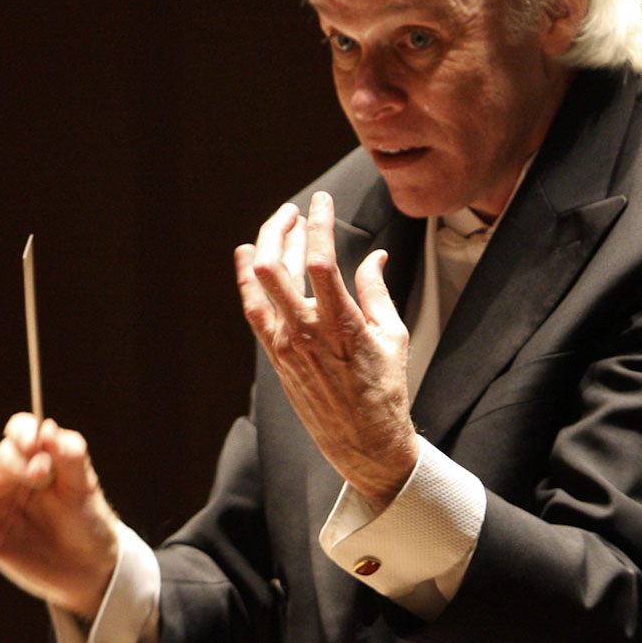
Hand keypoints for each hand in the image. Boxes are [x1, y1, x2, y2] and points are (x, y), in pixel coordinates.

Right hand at [0, 414, 119, 620]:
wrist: (88, 566)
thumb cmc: (87, 520)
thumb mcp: (84, 487)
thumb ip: (70, 457)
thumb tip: (48, 429)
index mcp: (35, 458)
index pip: (20, 432)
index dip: (26, 434)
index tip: (40, 447)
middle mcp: (9, 476)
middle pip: (1, 455)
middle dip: (19, 463)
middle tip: (42, 478)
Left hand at [236, 191, 418, 509]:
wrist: (364, 442)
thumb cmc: (385, 390)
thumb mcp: (393, 336)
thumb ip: (377, 292)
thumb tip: (375, 257)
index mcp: (343, 325)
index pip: (321, 262)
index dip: (319, 224)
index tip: (321, 200)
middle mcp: (307, 333)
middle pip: (275, 267)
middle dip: (280, 229)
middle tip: (294, 210)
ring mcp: (286, 345)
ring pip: (260, 286)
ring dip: (265, 249)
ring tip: (278, 226)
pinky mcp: (276, 356)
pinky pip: (254, 310)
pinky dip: (247, 279)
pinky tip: (248, 257)